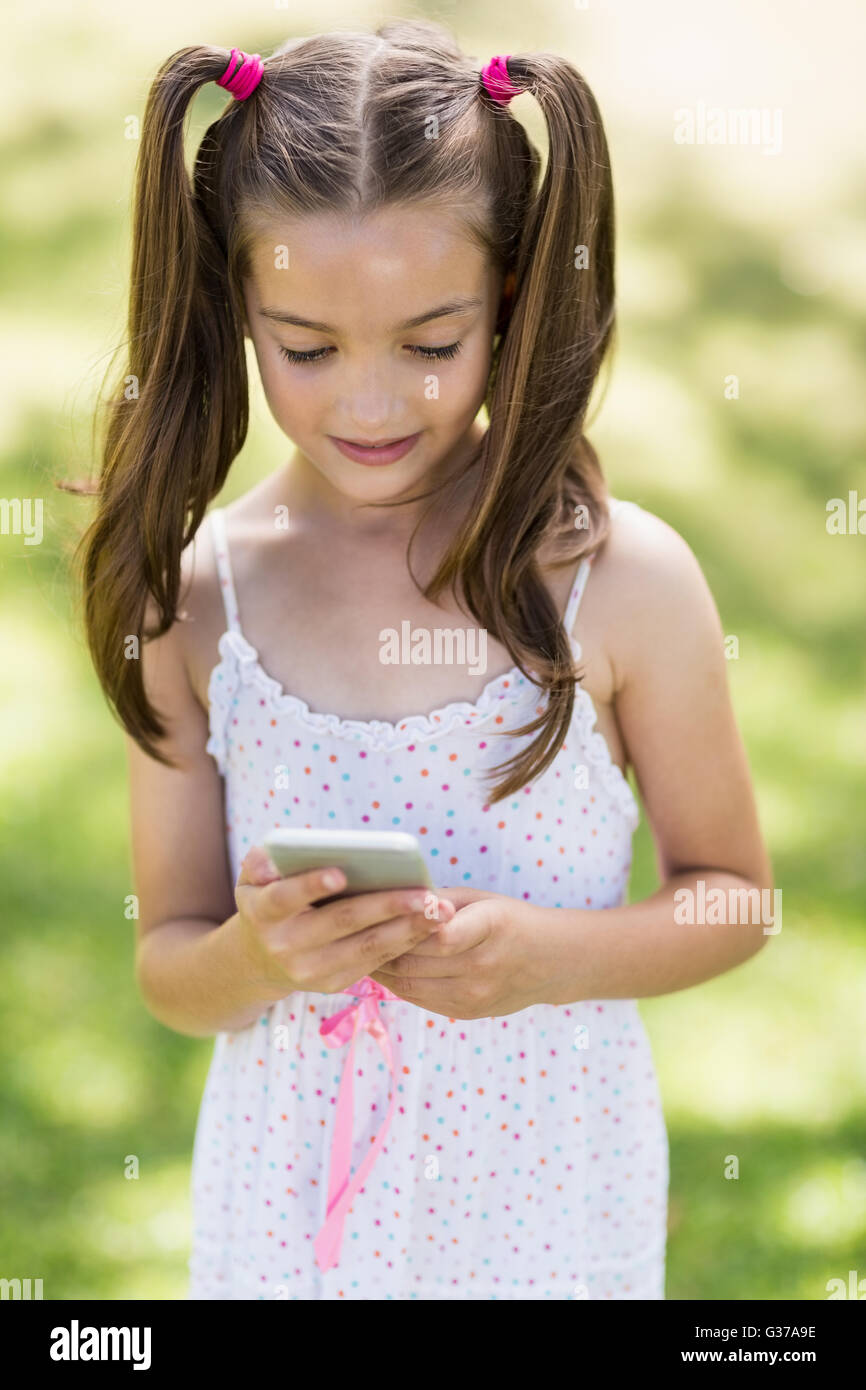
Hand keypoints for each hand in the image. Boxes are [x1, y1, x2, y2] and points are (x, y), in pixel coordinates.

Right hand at [234, 846, 456, 997]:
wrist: (259, 962)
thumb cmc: (266, 902)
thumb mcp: (252, 880)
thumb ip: (259, 862)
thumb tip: (271, 858)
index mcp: (263, 913)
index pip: (286, 897)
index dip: (312, 886)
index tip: (340, 872)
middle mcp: (285, 946)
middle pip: (342, 922)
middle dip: (386, 907)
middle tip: (424, 894)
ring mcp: (311, 971)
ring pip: (366, 947)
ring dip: (407, 929)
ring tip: (439, 911)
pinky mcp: (334, 983)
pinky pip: (375, 961)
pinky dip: (404, 942)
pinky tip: (430, 925)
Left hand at [369, 885, 552, 1019]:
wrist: (553, 962)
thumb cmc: (509, 919)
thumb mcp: (481, 899)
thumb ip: (439, 902)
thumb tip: (387, 899)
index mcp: (491, 926)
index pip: (440, 933)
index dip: (404, 925)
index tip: (374, 912)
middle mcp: (484, 964)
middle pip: (414, 959)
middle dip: (377, 946)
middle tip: (347, 932)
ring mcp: (476, 994)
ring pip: (410, 983)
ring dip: (379, 968)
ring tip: (354, 950)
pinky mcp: (468, 1011)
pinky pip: (419, 998)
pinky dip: (395, 983)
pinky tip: (379, 968)